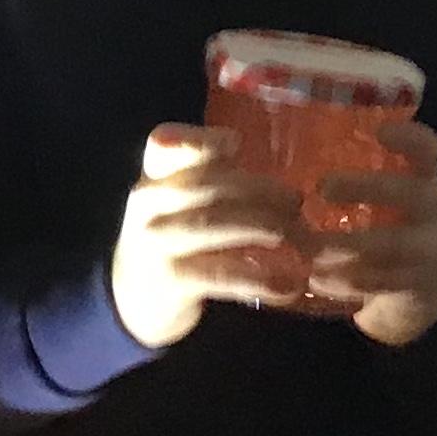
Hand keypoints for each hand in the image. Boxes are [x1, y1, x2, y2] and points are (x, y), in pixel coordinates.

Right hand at [109, 125, 318, 348]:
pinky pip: (221, 274)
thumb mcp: (180, 202)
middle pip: (207, 185)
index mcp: (154, 177)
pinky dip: (259, 279)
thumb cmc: (174, 237)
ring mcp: (157, 242)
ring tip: (301, 239)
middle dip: (259, 190)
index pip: (165, 145)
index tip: (234, 143)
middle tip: (297, 202)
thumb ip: (217, 181)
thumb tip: (287, 188)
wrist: (135, 295)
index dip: (199, 141)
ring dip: (264, 227)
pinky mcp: (172, 280)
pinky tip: (287, 285)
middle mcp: (149, 204)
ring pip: (214, 224)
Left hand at [305, 118, 436, 349]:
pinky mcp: (422, 285)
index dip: (410, 138)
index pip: (427, 149)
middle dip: (367, 188)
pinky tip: (319, 281)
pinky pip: (389, 282)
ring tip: (311, 251)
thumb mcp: (361, 200)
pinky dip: (352, 282)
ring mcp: (431, 248)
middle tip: (322, 189)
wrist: (402, 292)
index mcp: (418, 178)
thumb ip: (334, 179)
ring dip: (351, 247)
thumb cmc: (371, 229)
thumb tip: (263, 158)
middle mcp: (432, 208)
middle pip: (413, 192)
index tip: (379, 131)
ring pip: (398, 244)